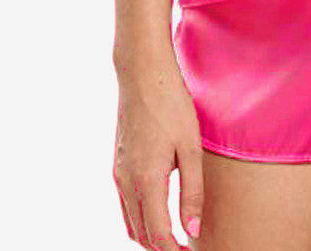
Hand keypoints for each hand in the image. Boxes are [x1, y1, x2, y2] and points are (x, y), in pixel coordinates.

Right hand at [113, 54, 203, 249]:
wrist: (142, 76)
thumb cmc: (172, 106)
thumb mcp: (191, 148)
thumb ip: (192, 191)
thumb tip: (193, 230)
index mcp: (146, 181)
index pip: (158, 234)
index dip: (174, 250)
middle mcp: (126, 182)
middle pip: (141, 234)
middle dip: (161, 246)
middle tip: (185, 247)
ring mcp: (118, 174)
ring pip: (130, 221)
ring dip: (150, 234)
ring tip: (175, 234)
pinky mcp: (117, 164)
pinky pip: (124, 204)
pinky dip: (139, 217)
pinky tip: (158, 210)